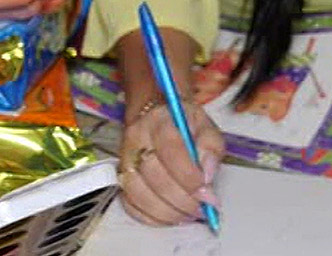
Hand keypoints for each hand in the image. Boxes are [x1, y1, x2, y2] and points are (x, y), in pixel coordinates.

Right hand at [117, 100, 223, 225]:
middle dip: (182, 199)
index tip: (207, 192)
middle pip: (153, 175)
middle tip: (202, 207)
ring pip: (138, 192)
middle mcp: (136, 139)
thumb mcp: (205, 125)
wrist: (155, 115)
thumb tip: (207, 174)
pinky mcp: (121, 176)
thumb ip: (210, 146)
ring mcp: (125, 159)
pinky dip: (151, 216)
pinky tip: (169, 214)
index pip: (170, 150)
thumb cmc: (181, 122)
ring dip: (167, 211)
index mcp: (159, 121)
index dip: (189, 176)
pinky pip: (129, 203)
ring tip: (187, 213)